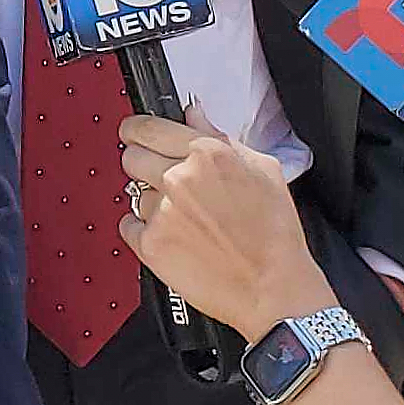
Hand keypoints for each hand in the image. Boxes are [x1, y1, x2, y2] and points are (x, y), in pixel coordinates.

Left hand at [118, 109, 337, 340]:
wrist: (273, 288)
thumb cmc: (275, 234)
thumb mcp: (263, 170)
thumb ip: (219, 136)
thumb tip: (193, 116)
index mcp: (207, 154)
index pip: (147, 127)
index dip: (138, 129)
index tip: (135, 133)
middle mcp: (179, 179)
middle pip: (131, 156)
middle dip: (142, 162)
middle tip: (160, 177)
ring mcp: (162, 213)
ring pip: (134, 192)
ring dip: (152, 201)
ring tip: (183, 218)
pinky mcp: (151, 246)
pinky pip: (128, 225)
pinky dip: (142, 230)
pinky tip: (171, 236)